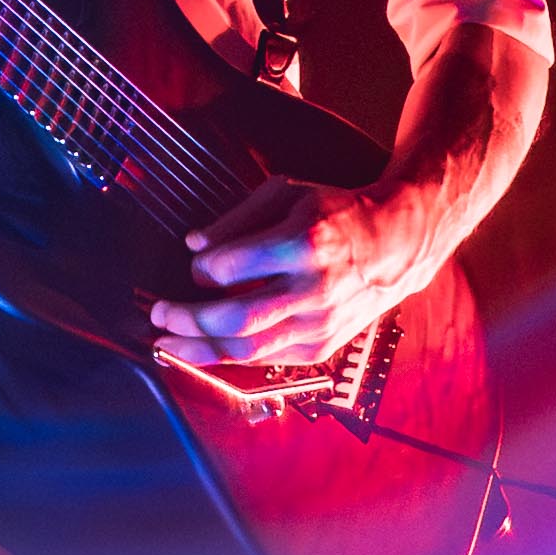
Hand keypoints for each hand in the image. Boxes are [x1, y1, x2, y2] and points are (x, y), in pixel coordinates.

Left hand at [147, 178, 433, 367]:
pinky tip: (206, 348)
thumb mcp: (288, 194)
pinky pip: (266, 360)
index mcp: (305, 241)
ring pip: (247, 349)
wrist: (396, 243)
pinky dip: (230, 357)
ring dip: (199, 348)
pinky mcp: (322, 345)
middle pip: (235, 318)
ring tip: (168, 342)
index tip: (194, 268)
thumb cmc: (336, 213)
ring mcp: (320, 323)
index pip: (232, 267)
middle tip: (159, 312)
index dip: (202, 270)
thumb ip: (237, 219)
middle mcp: (314, 287)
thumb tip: (193, 246)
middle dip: (187, 319)